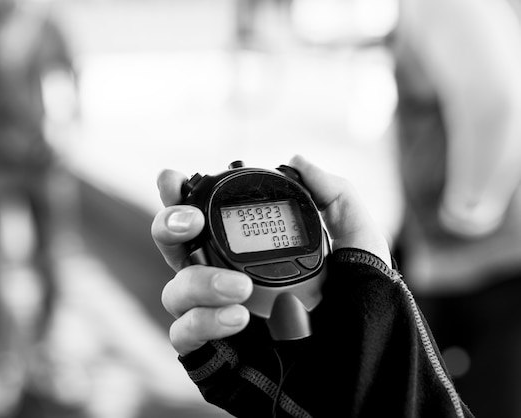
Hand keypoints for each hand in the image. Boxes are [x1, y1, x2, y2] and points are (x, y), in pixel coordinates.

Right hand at [151, 155, 390, 355]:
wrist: (366, 374)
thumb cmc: (363, 312)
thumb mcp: (360, 247)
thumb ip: (335, 197)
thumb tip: (296, 161)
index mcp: (249, 253)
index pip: (205, 219)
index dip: (180, 196)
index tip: (174, 178)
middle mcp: (225, 280)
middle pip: (174, 247)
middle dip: (169, 225)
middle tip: (191, 222)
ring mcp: (215, 318)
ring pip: (174, 290)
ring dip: (199, 281)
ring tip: (241, 289)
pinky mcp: (211, 355)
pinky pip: (183, 333)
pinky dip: (204, 321)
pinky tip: (239, 318)